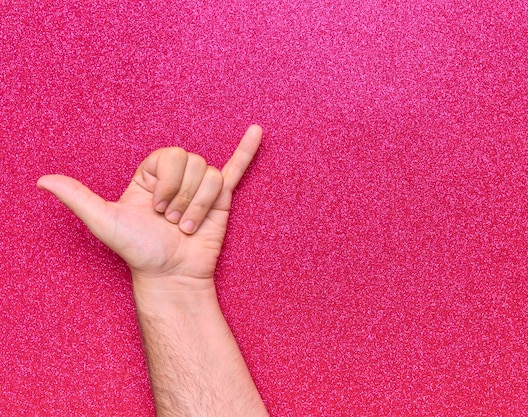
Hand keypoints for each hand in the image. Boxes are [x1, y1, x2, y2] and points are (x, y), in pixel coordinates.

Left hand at [37, 125, 261, 285]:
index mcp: (151, 175)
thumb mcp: (106, 223)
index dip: (167, 181)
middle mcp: (177, 177)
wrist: (173, 275)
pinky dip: (246, 151)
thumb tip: (42, 180)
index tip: (157, 209)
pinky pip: (236, 169)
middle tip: (174, 221)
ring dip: (202, 205)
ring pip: (211, 176)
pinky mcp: (222, 199)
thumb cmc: (140, 251)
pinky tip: (257, 132)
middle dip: (184, 195)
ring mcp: (201, 186)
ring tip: (190, 226)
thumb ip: (78, 199)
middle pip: (193, 163)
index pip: (169, 156)